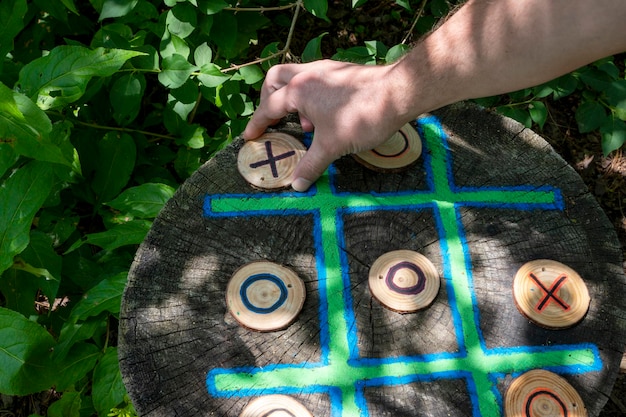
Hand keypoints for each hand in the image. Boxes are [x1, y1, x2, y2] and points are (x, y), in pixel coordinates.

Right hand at [243, 60, 411, 190]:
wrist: (398, 93)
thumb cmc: (362, 117)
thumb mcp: (332, 146)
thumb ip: (311, 164)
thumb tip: (297, 185)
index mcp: (299, 90)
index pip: (269, 108)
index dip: (258, 124)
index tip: (250, 136)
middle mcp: (308, 74)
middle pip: (275, 79)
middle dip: (269, 99)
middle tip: (274, 120)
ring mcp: (327, 69)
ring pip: (297, 76)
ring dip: (294, 98)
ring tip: (307, 125)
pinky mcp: (342, 71)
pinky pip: (316, 80)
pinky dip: (312, 96)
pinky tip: (327, 116)